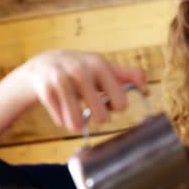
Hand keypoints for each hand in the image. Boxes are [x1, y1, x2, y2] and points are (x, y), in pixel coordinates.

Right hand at [7, 50, 147, 130]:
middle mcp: (81, 70)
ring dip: (76, 123)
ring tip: (76, 118)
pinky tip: (61, 113)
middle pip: (101, 117)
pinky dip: (61, 120)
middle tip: (95, 112)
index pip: (121, 101)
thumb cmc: (80, 71)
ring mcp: (61, 79)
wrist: (41, 65)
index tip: (111, 104)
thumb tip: (147, 90)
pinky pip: (60, 120)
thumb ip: (127, 77)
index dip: (118, 107)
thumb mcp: (103, 69)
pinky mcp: (45, 90)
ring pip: (76, 121)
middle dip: (99, 118)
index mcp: (100, 65)